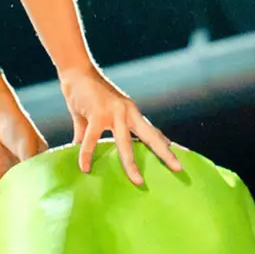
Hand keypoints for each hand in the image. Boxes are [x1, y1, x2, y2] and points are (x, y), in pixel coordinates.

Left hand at [0, 71, 47, 222]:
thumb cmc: (16, 124)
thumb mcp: (27, 144)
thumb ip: (31, 164)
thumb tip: (36, 186)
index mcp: (43, 159)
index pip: (50, 180)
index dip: (54, 195)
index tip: (59, 215)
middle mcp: (29, 167)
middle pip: (31, 191)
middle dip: (32, 208)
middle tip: (36, 230)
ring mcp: (12, 170)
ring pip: (12, 194)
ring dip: (9, 208)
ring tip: (11, 229)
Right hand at [61, 65, 181, 185]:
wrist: (76, 72)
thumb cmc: (86, 96)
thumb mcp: (94, 117)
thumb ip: (90, 135)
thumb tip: (78, 149)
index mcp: (131, 114)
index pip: (151, 131)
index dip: (164, 144)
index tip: (178, 157)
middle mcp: (128, 112)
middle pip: (150, 136)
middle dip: (165, 153)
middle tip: (178, 168)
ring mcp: (114, 112)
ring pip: (125, 142)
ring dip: (131, 163)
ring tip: (138, 181)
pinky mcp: (97, 113)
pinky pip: (93, 138)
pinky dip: (88, 154)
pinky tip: (85, 167)